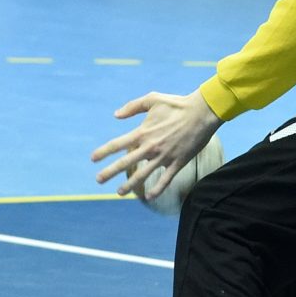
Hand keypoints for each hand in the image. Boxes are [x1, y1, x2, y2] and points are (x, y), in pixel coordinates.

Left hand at [93, 90, 223, 200]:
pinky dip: (157, 189)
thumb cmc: (177, 104)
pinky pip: (165, 179)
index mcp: (142, 132)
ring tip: (119, 192)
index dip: (103, 152)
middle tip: (98, 180)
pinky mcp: (178, 162)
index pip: (117, 144)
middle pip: (125, 163)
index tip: (93, 159)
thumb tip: (116, 115)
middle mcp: (150, 147)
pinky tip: (149, 197)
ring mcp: (164, 156)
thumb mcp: (152, 99)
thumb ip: (132, 107)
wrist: (202, 112)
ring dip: (129, 185)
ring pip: (143, 175)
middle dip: (109, 172)